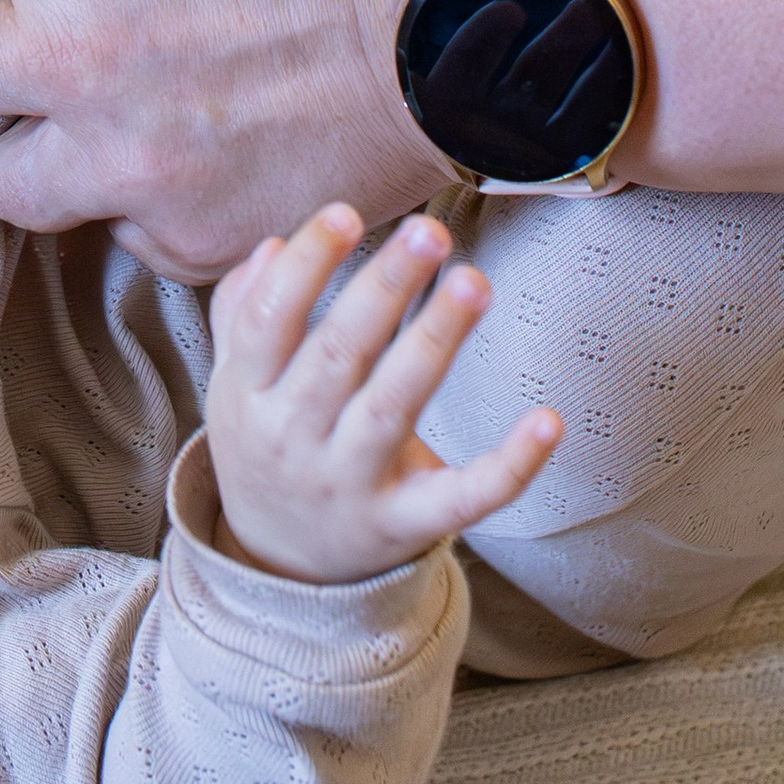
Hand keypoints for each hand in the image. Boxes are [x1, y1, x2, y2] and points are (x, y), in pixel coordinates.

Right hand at [205, 204, 560, 584]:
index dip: (306, 265)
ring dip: (436, 341)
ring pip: (395, 407)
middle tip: (430, 231)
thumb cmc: (268, 445)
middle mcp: (293, 439)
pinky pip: (461, 497)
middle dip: (385, 288)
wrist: (279, 570)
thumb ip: (243, 313)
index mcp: (247, 395)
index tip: (345, 213)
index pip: (270, 321)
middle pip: (339, 355)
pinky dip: (508, 465)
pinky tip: (546, 420)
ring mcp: (350, 485)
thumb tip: (273, 247)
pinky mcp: (406, 524)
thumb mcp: (237, 383)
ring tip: (474, 282)